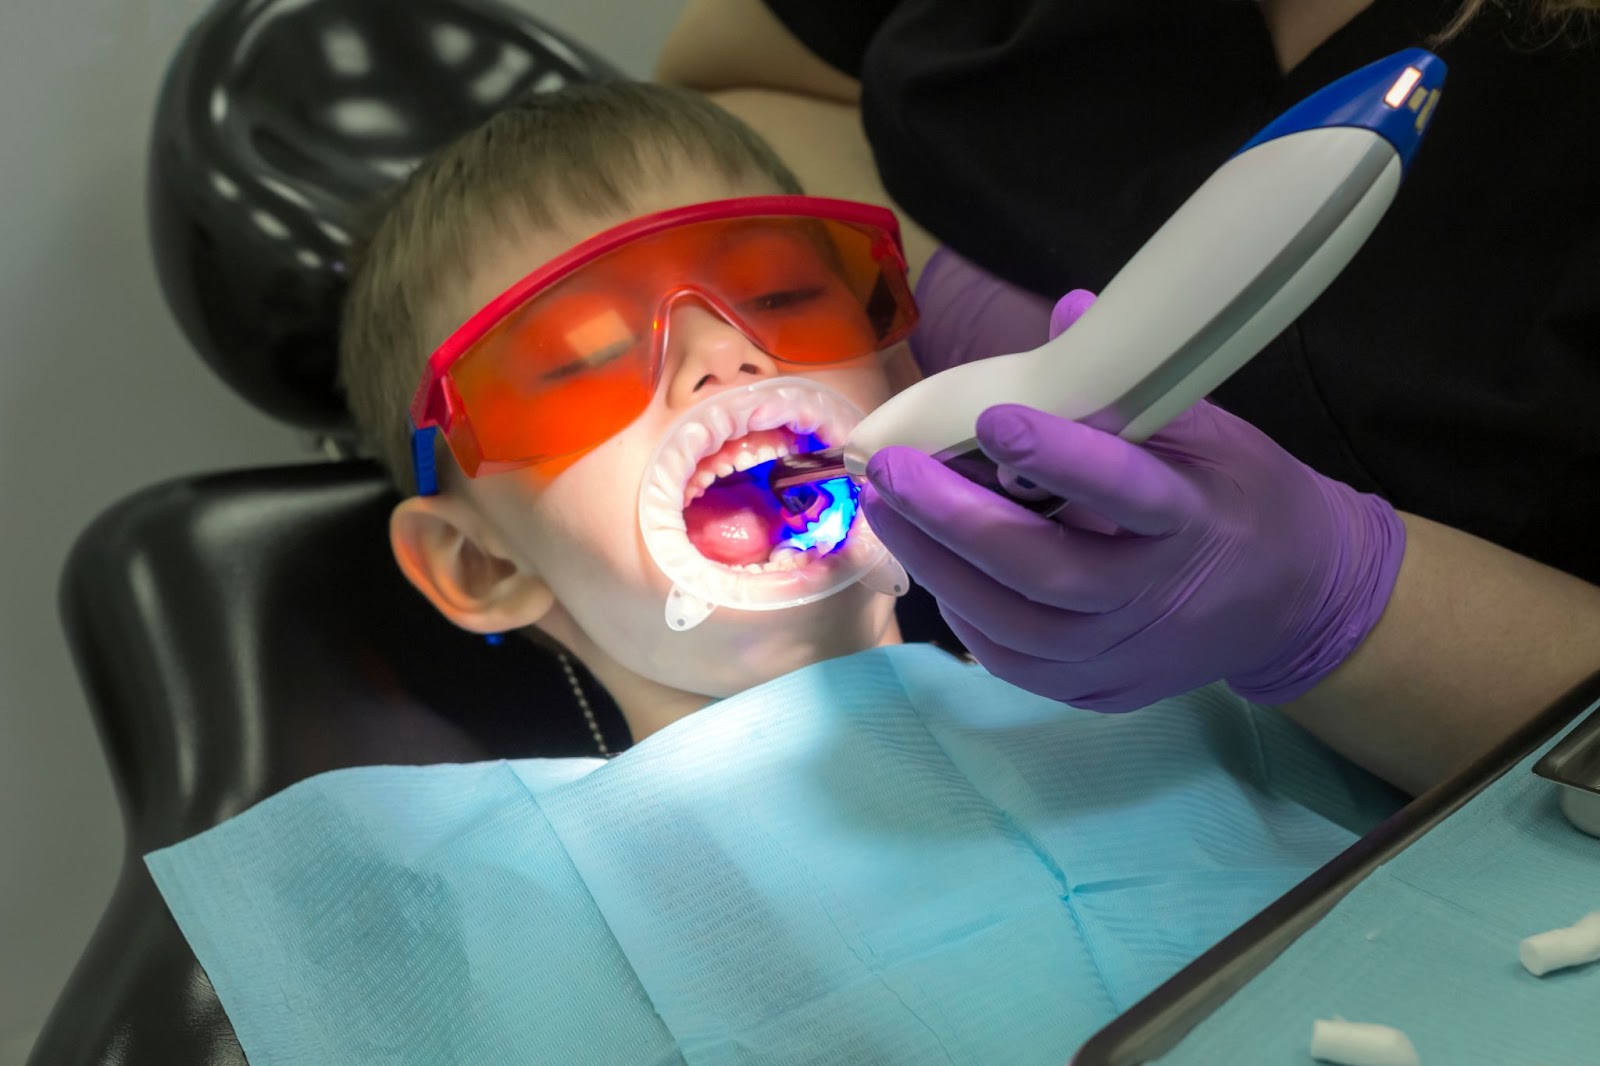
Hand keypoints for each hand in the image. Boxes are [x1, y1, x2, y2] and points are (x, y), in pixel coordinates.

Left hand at [862, 294, 1405, 710]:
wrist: (1295, 604)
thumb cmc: (1238, 498)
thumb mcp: (1210, 430)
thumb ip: (1131, 385)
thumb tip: (1068, 310)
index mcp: (1195, 519)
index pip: (1124, 490)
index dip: (1060, 457)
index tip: (993, 420)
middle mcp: (1156, 598)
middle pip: (1042, 569)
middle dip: (954, 519)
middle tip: (890, 470)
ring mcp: (1124, 655)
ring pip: (1013, 624)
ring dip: (938, 565)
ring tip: (887, 509)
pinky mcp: (1096, 690)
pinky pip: (1011, 661)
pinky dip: (963, 613)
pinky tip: (932, 564)